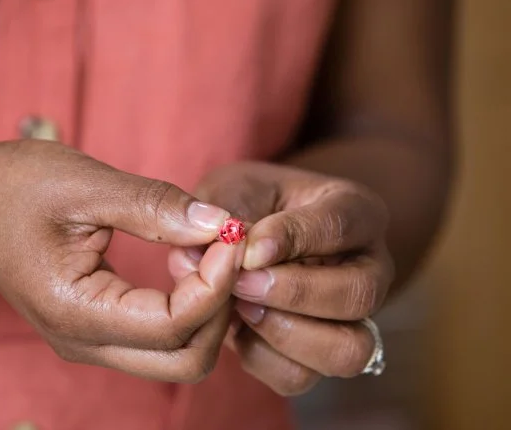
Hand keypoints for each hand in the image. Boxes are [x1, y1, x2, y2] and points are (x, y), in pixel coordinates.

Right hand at [0, 140, 244, 382]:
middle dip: (221, 309)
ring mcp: (91, 340)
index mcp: (76, 314)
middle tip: (228, 250)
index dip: (216, 283)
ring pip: (177, 353)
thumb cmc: (10, 188)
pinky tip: (189, 262)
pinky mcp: (98, 325)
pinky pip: (161, 335)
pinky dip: (189, 306)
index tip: (232, 234)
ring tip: (211, 252)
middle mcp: (85, 342)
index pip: (173, 326)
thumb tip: (219, 224)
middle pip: (185, 361)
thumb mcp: (84, 185)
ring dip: (208, 309)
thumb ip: (154, 206)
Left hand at [168, 162, 393, 394]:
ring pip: (346, 351)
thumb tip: (198, 258)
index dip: (292, 238)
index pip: (340, 225)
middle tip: (240, 282)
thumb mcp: (232, 189)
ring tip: (239, 307)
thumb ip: (219, 213)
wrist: (250, 233)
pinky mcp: (317, 355)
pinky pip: (301, 376)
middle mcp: (368, 269)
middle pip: (359, 295)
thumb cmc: (247, 202)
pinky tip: (237, 326)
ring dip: (284, 334)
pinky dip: (261, 357)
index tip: (248, 248)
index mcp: (356, 213)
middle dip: (294, 292)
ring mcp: (352, 319)